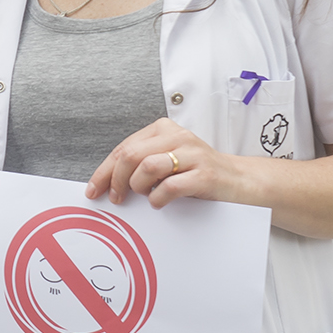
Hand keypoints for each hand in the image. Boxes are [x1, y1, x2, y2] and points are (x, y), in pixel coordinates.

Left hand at [88, 118, 242, 209]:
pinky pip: (170, 186)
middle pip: (131, 156)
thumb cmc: (197, 173)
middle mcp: (177, 136)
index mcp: (163, 130)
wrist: (239, 181)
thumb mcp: (168, 162)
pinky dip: (158, 198)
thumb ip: (141, 164)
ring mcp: (192, 154)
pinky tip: (160, 202)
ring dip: (139, 187)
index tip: (94, 190)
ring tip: (147, 195)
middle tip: (117, 198)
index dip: (104, 171)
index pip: (124, 148)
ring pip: (147, 167)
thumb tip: (107, 182)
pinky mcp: (204, 174)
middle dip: (116, 180)